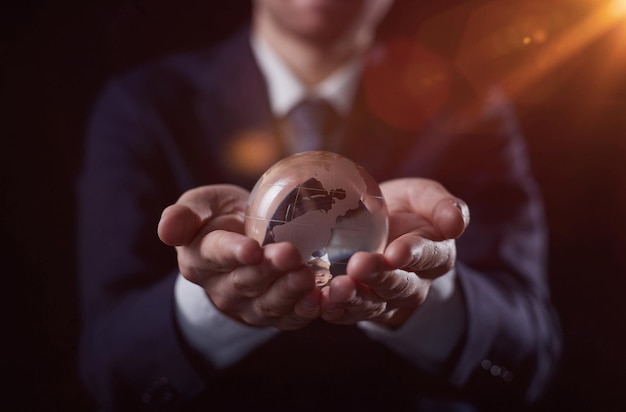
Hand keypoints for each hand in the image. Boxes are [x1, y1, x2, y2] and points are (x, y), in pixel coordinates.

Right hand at [158, 184, 320, 329]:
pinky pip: (287, 319)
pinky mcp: (273, 315)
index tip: (251, 248)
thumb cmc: (221, 217)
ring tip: (307, 276)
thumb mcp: (201, 205)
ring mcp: (248, 304)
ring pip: (268, 303)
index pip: (216, 255)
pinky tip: (318, 301)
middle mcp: (222, 287)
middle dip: (269, 269)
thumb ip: (185, 215)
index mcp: (200, 258)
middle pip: (246, 281)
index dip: (234, 253)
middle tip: (290, 254)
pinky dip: (303, 312)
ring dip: (288, 291)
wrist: (244, 238)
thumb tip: (166, 231)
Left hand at [320, 178, 469, 328]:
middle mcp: (414, 283)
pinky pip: (349, 313)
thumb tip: (456, 223)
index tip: (396, 251)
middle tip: (359, 265)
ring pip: (373, 304)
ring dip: (354, 298)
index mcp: (436, 254)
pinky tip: (320, 303)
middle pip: (399, 284)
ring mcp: (387, 300)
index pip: (428, 256)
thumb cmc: (404, 208)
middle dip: (379, 276)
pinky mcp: (361, 308)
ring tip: (336, 289)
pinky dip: (334, 310)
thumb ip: (442, 205)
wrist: (376, 229)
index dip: (413, 254)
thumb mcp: (423, 197)